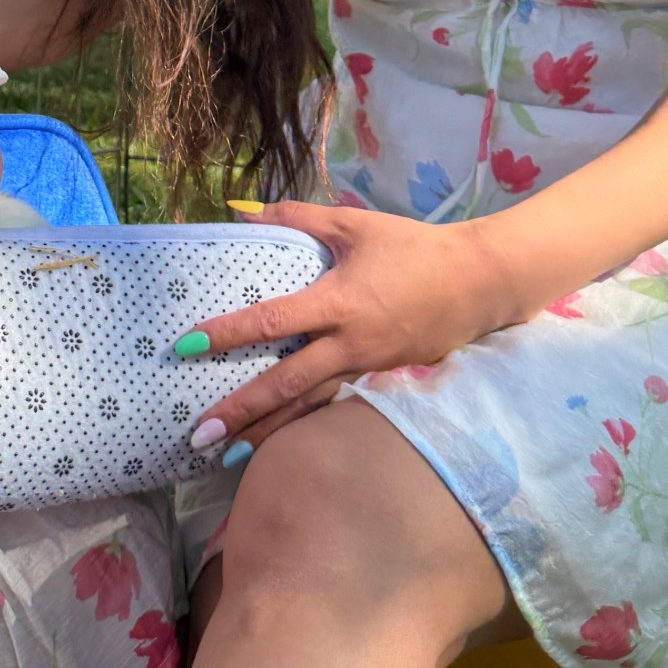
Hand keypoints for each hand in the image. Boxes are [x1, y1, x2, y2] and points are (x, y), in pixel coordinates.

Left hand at [186, 201, 523, 458]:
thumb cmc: (413, 247)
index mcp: (338, 302)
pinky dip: (305, 428)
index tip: (187, 346)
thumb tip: (244, 211)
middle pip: (286, 385)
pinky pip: (335, 409)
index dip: (229, 333)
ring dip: (268, 433)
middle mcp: (349, 345)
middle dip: (240, 411)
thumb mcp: (355, 224)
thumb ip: (298, 217)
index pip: (273, 321)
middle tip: (197, 435)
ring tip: (227, 456)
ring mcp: (367, 370)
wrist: (480, 282)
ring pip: (309, 408)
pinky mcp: (382, 382)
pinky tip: (279, 445)